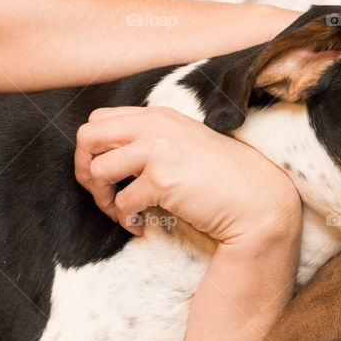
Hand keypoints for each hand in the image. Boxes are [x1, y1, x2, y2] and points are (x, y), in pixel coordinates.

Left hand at [74, 106, 301, 240]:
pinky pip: (121, 202)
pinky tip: (142, 225)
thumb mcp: (185, 143)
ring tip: (121, 212)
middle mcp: (157, 126)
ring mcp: (159, 150)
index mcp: (160, 116)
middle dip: (83, 168)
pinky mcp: (163, 180)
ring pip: (97, 170)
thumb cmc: (222, 177)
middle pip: (88, 136)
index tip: (105, 172)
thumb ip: (152, 139)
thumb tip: (110, 155)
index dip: (93, 148)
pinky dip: (126, 219)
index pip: (101, 119)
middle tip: (100, 192)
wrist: (256, 198)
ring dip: (101, 199)